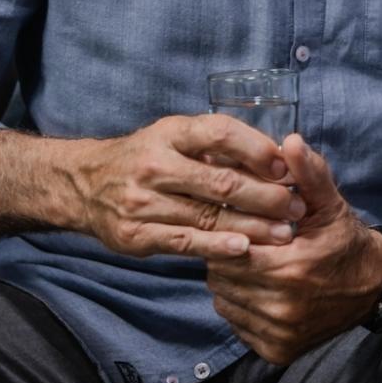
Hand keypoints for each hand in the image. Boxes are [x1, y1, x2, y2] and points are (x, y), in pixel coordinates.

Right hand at [65, 114, 305, 260]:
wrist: (84, 184)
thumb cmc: (148, 157)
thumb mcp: (177, 137)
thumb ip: (221, 146)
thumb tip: (281, 156)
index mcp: (170, 134)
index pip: (220, 134)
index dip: (258, 150)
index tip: (287, 167)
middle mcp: (154, 165)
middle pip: (221, 181)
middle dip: (267, 196)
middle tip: (297, 208)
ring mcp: (141, 202)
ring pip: (208, 215)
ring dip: (253, 226)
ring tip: (285, 233)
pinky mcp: (135, 234)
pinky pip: (184, 241)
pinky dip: (217, 246)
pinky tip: (244, 248)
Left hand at [206, 134, 381, 364]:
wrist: (375, 287)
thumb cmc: (345, 240)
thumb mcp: (330, 204)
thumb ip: (308, 174)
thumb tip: (289, 141)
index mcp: (291, 268)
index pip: (231, 249)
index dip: (234, 235)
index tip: (246, 228)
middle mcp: (282, 306)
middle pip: (222, 276)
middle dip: (230, 257)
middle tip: (250, 245)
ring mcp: (278, 332)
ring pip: (225, 300)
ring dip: (233, 282)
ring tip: (256, 267)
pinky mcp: (276, 351)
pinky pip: (237, 324)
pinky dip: (242, 307)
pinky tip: (262, 291)